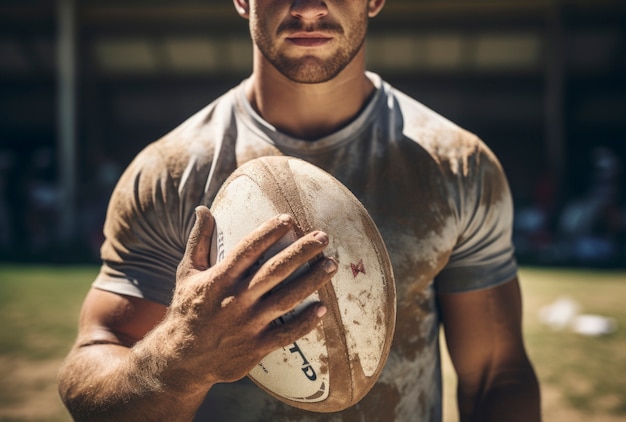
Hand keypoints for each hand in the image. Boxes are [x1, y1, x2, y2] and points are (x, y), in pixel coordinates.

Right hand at [168, 206, 336, 384]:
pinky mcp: (256, 348)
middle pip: (274, 271)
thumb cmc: (187, 310)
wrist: (181, 360)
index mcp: (218, 280)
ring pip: (286, 299)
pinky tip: (322, 308)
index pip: (247, 250)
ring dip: (311, 281)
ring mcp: (247, 325)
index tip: (288, 218)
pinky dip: (305, 322)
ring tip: (331, 265)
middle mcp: (235, 301)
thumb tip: (203, 208)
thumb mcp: (187, 273)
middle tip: (323, 237)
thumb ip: (199, 241)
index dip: (268, 232)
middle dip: (301, 252)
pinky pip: (286, 334)